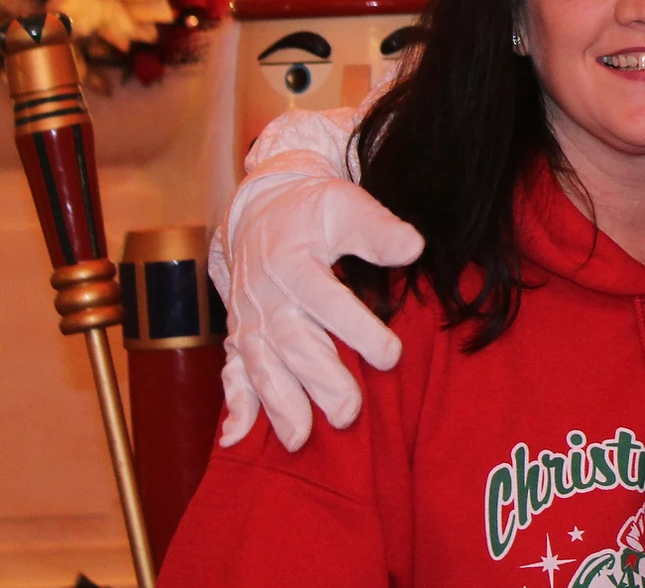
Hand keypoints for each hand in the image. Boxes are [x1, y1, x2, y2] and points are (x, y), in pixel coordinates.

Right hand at [213, 153, 423, 449]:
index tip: (392, 354)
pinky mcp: (239, 336)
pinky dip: (234, 405)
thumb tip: (413, 247)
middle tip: (349, 413)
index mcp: (292, 263)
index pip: (326, 301)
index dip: (357, 329)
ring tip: (300, 439)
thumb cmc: (312, 211)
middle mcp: (266, 297)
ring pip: (262, 366)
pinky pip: (231, 372)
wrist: (260, 211)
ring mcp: (249, 320)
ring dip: (279, 404)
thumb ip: (377, 229)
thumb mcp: (345, 205)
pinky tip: (235, 436)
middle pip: (293, 343)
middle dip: (319, 380)